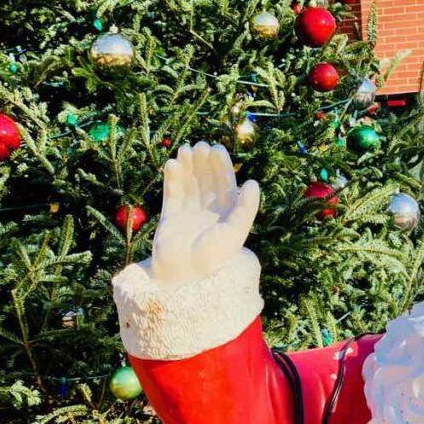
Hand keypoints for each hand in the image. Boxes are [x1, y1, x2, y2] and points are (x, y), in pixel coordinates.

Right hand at [149, 142, 260, 283]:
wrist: (185, 277)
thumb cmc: (214, 256)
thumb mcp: (235, 232)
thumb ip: (246, 208)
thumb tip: (253, 182)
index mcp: (228, 214)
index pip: (226, 184)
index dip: (221, 165)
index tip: (216, 148)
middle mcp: (209, 212)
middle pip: (207, 180)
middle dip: (203, 162)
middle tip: (199, 145)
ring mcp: (189, 214)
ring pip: (189, 184)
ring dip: (188, 166)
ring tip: (185, 149)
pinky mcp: (171, 218)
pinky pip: (172, 193)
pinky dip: (172, 178)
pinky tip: (172, 164)